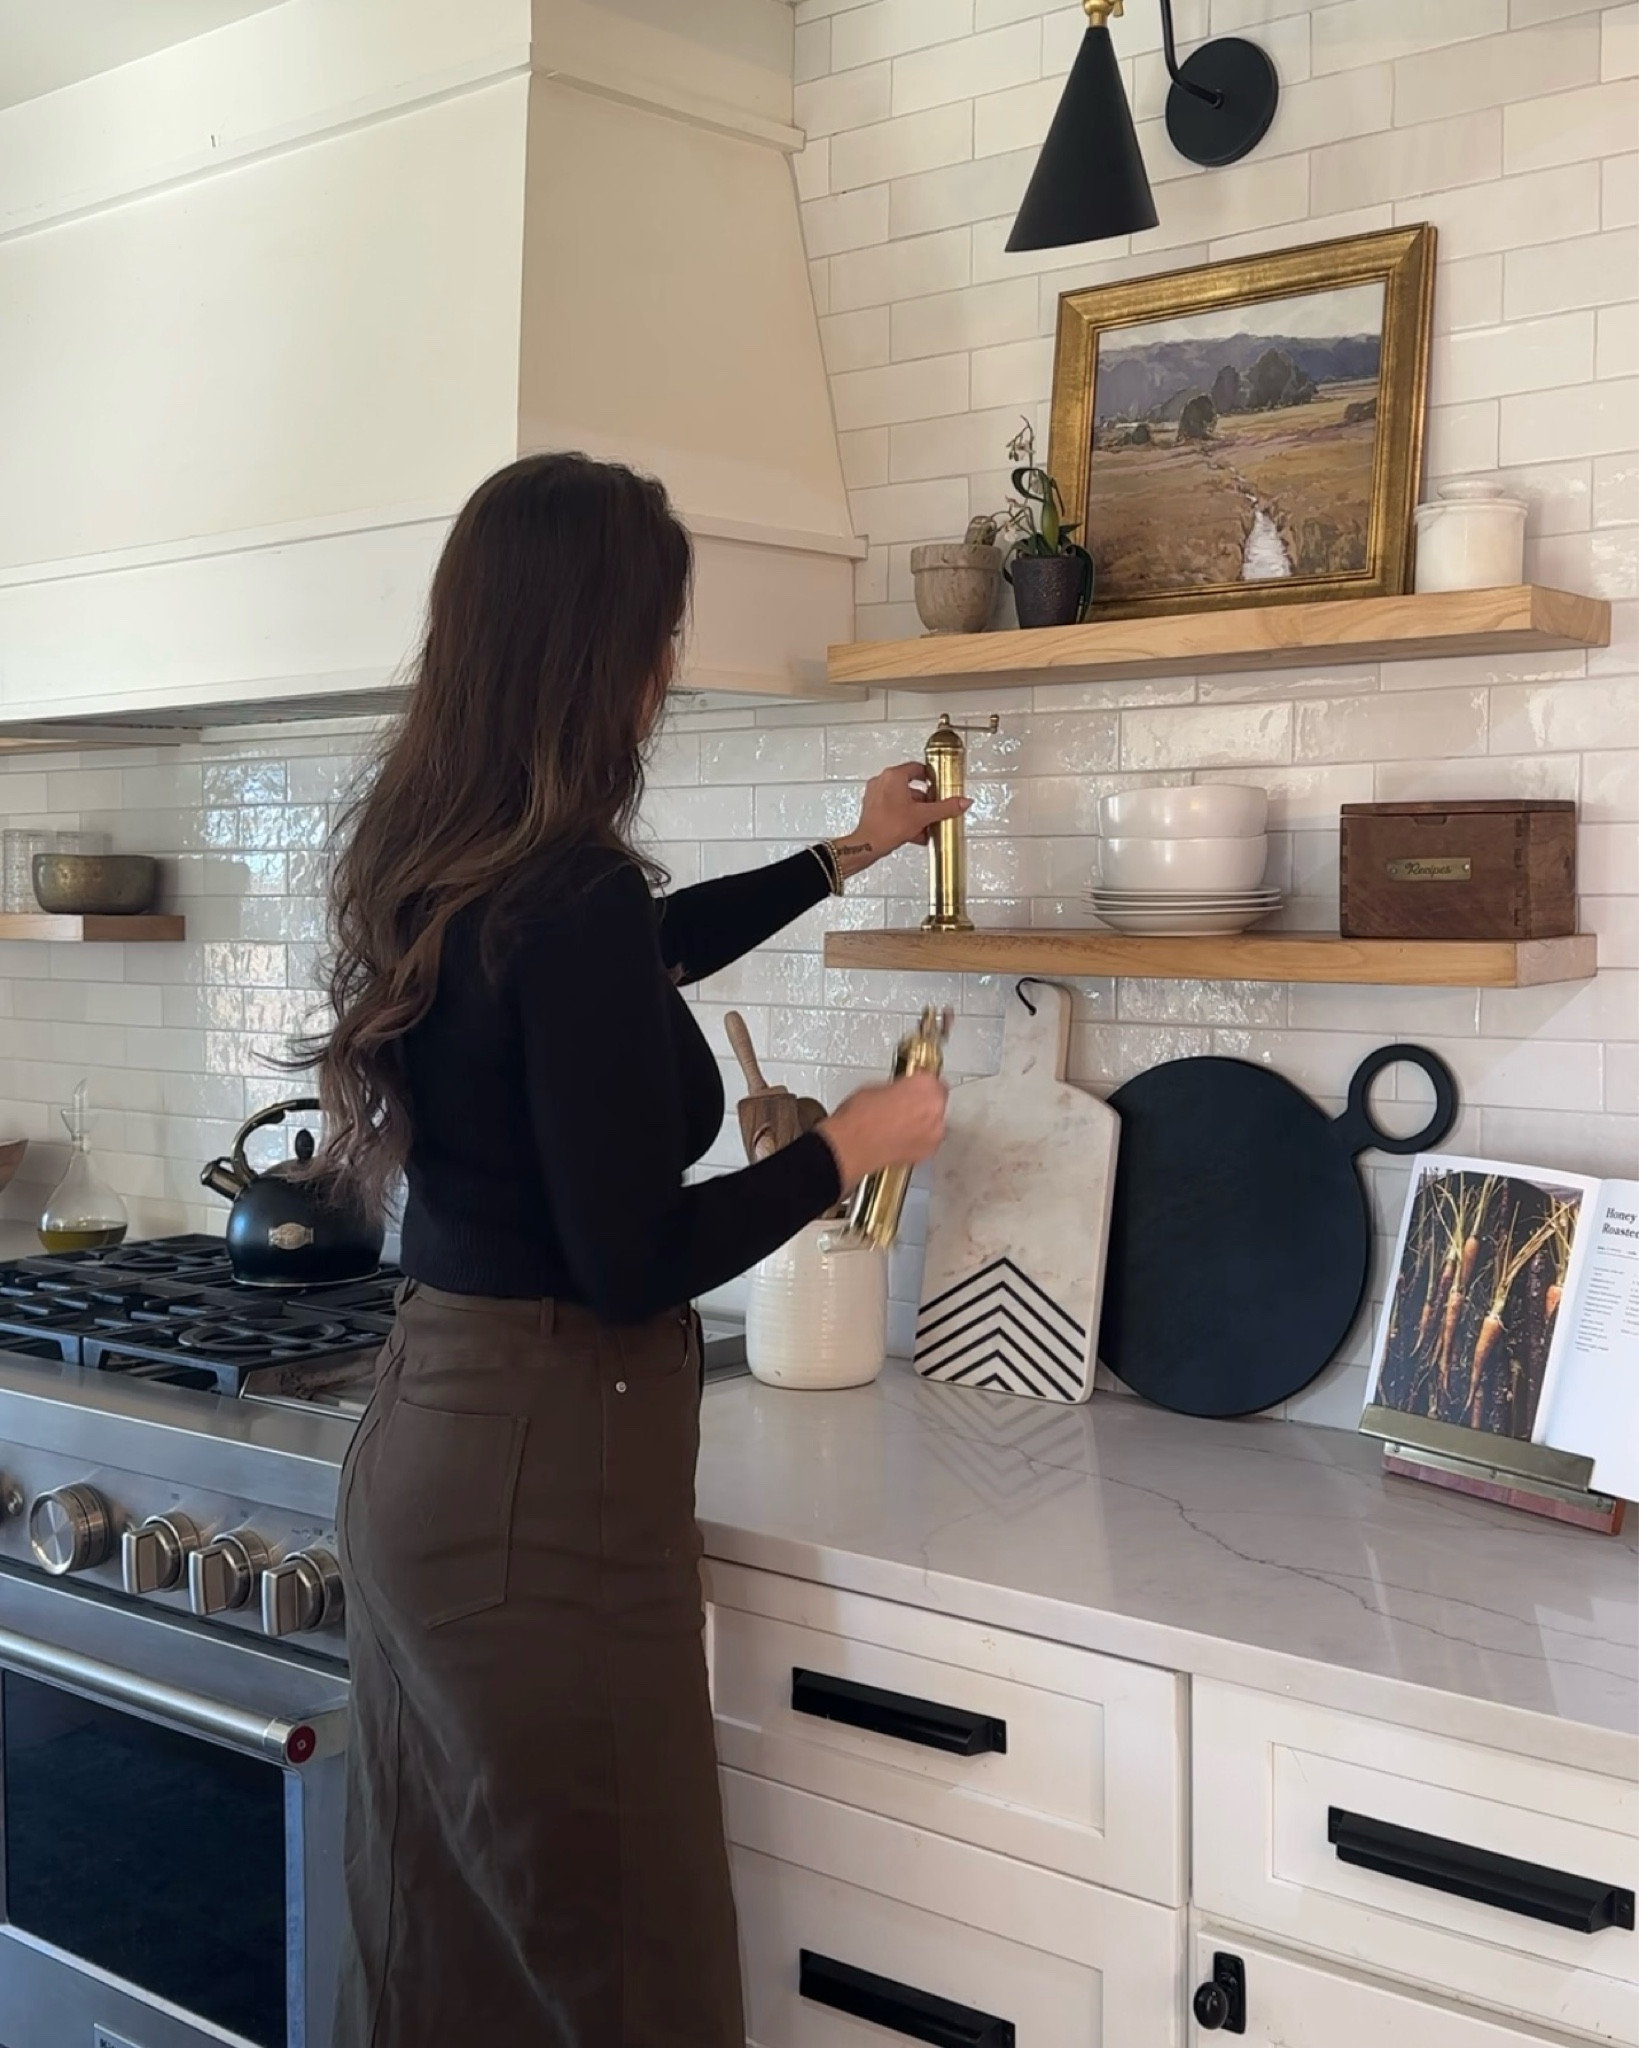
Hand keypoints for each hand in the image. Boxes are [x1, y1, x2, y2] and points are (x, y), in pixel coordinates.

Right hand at [817, 1071, 948, 1191]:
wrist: (851, 1146)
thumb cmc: (859, 1117)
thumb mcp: (877, 1086)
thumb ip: (899, 1087)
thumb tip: (899, 1091)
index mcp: (925, 1086)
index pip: (932, 1078)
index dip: (920, 1082)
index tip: (913, 1084)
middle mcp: (935, 1109)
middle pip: (937, 1101)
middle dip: (924, 1102)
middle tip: (905, 1104)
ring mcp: (933, 1132)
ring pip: (934, 1122)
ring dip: (923, 1121)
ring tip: (900, 1123)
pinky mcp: (927, 1152)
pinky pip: (928, 1140)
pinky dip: (918, 1138)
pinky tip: (900, 1136)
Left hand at [832, 762, 970, 877]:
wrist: (868, 845)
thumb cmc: (888, 827)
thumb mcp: (923, 816)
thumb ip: (946, 808)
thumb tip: (962, 802)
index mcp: (894, 776)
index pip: (917, 768)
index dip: (930, 776)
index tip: (938, 783)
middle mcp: (882, 782)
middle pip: (910, 787)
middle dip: (925, 801)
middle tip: (934, 808)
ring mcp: (875, 795)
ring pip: (902, 800)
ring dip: (916, 812)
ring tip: (926, 824)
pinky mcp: (872, 809)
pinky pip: (893, 809)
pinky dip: (905, 818)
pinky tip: (915, 832)